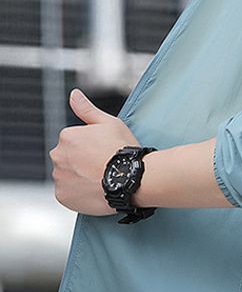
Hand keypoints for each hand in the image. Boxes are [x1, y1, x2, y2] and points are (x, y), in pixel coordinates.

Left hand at [50, 89, 140, 215]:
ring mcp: (59, 177)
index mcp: (67, 137)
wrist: (132, 178)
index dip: (92, 148)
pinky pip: (68, 194)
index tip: (105, 154)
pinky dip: (78, 193)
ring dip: (80, 178)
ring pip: (67, 176)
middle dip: (82, 163)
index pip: (74, 143)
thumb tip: (73, 95)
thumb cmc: (124, 150)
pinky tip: (95, 190)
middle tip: (103, 168)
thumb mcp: (110, 123)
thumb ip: (87, 109)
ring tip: (101, 180)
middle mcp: (58, 156)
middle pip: (68, 159)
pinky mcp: (63, 196)